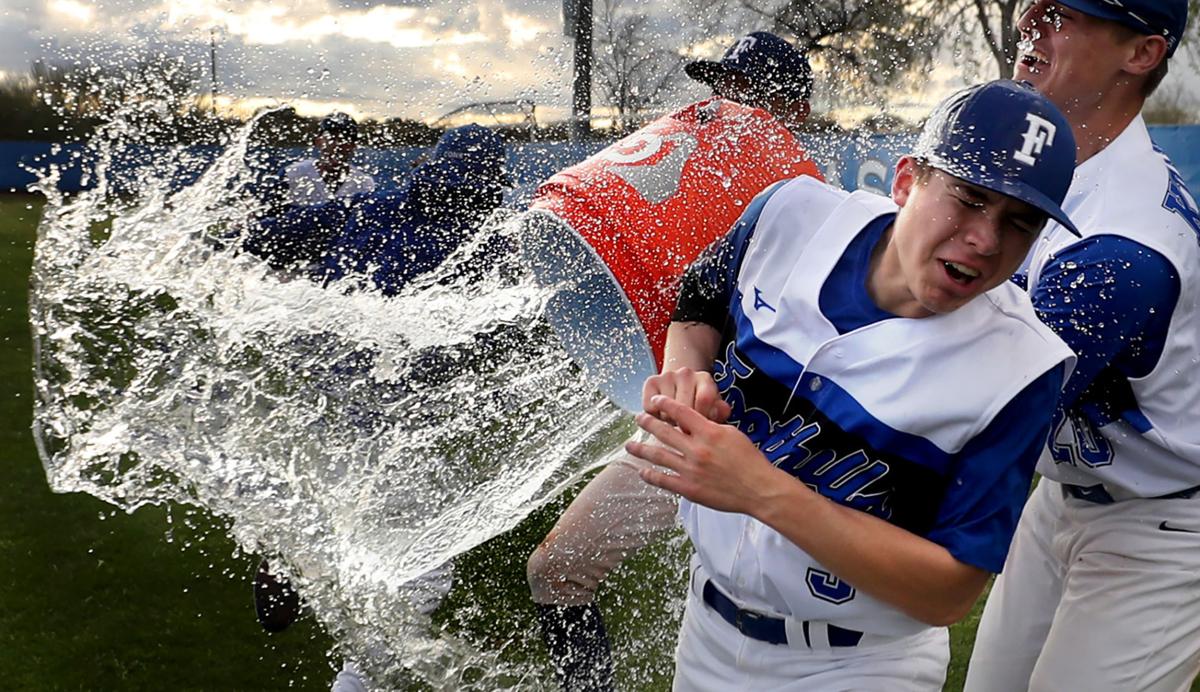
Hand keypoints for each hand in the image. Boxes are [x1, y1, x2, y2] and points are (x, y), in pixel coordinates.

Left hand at [625, 396, 790, 515]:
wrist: (759, 489)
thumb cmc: (750, 461)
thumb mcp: (732, 434)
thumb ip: (710, 427)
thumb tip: (695, 420)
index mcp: (708, 432)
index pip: (681, 412)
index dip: (665, 404)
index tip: (655, 401)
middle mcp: (696, 449)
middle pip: (664, 432)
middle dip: (648, 423)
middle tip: (638, 419)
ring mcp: (690, 470)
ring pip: (658, 456)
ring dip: (641, 449)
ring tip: (630, 445)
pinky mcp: (689, 489)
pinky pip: (664, 480)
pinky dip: (651, 475)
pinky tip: (642, 471)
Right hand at [642, 367, 730, 422]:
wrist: (680, 383)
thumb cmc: (699, 400)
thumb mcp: (713, 405)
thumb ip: (720, 411)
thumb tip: (721, 412)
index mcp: (705, 379)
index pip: (704, 399)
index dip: (701, 417)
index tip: (699, 427)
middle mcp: (686, 373)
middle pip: (683, 407)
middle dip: (684, 424)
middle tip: (685, 427)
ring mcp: (668, 376)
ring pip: (666, 409)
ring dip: (669, 421)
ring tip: (674, 420)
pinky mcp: (651, 381)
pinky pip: (650, 407)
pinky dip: (655, 416)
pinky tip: (662, 415)